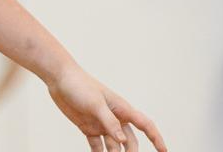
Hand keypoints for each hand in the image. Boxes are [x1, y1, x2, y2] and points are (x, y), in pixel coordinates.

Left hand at [46, 63, 166, 150]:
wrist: (59, 79)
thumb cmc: (80, 86)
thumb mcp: (96, 103)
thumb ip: (109, 122)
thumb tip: (122, 140)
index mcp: (122, 109)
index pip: (145, 124)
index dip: (156, 138)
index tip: (164, 151)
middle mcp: (114, 118)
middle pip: (129, 141)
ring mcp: (101, 124)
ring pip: (114, 146)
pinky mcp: (88, 127)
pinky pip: (97, 145)